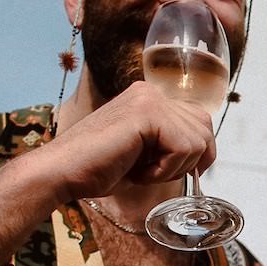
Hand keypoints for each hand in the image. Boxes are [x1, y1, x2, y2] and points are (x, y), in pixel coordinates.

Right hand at [32, 81, 218, 202]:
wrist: (61, 172)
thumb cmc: (97, 169)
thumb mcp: (145, 153)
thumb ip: (171, 143)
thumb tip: (205, 153)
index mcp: (149, 99)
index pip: (199, 120)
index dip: (198, 152)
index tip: (176, 171)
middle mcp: (151, 93)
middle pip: (204, 129)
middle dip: (188, 161)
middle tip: (153, 173)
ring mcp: (149, 100)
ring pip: (197, 141)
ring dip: (173, 168)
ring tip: (141, 171)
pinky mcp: (147, 114)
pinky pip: (183, 149)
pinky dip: (164, 170)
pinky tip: (138, 171)